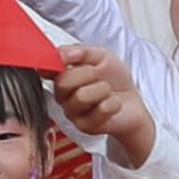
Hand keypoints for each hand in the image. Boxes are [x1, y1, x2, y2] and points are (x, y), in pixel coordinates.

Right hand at [46, 44, 150, 164]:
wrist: (133, 103)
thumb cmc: (115, 80)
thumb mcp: (101, 56)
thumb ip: (81, 51)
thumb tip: (63, 53)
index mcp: (62, 76)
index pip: (45, 68)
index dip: (52, 63)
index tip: (66, 60)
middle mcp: (62, 95)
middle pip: (63, 82)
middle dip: (87, 74)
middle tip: (98, 74)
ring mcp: (72, 113)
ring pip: (81, 96)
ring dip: (102, 90)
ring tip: (107, 92)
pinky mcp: (85, 127)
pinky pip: (99, 110)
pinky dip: (113, 103)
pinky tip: (113, 104)